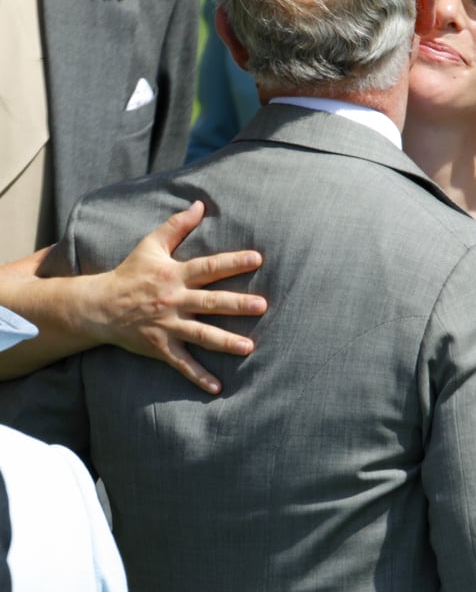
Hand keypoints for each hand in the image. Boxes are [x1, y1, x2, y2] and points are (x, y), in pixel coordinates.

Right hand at [92, 201, 266, 393]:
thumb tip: (200, 204)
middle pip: (210, 302)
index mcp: (174, 274)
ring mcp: (167, 325)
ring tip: (249, 348)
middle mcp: (173, 300)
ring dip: (225, 342)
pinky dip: (198, 376)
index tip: (257, 258)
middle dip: (236, 304)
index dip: (233, 262)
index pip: (209, 267)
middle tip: (262, 306)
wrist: (99, 305)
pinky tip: (217, 387)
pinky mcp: (160, 346)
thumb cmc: (129, 273)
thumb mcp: (150, 245)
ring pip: (200, 334)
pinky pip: (182, 363)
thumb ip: (177, 226)